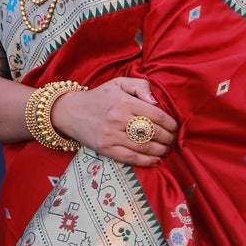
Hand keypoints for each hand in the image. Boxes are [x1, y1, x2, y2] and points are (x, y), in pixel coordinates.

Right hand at [50, 76, 177, 165]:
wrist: (70, 112)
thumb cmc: (100, 97)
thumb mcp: (119, 83)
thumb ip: (140, 86)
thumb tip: (156, 101)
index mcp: (124, 102)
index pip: (156, 115)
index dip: (171, 124)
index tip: (175, 127)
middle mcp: (118, 119)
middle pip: (153, 132)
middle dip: (168, 138)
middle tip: (173, 140)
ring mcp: (111, 136)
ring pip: (144, 147)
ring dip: (161, 151)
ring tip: (167, 150)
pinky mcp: (105, 149)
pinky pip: (131, 158)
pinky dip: (146, 162)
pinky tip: (156, 161)